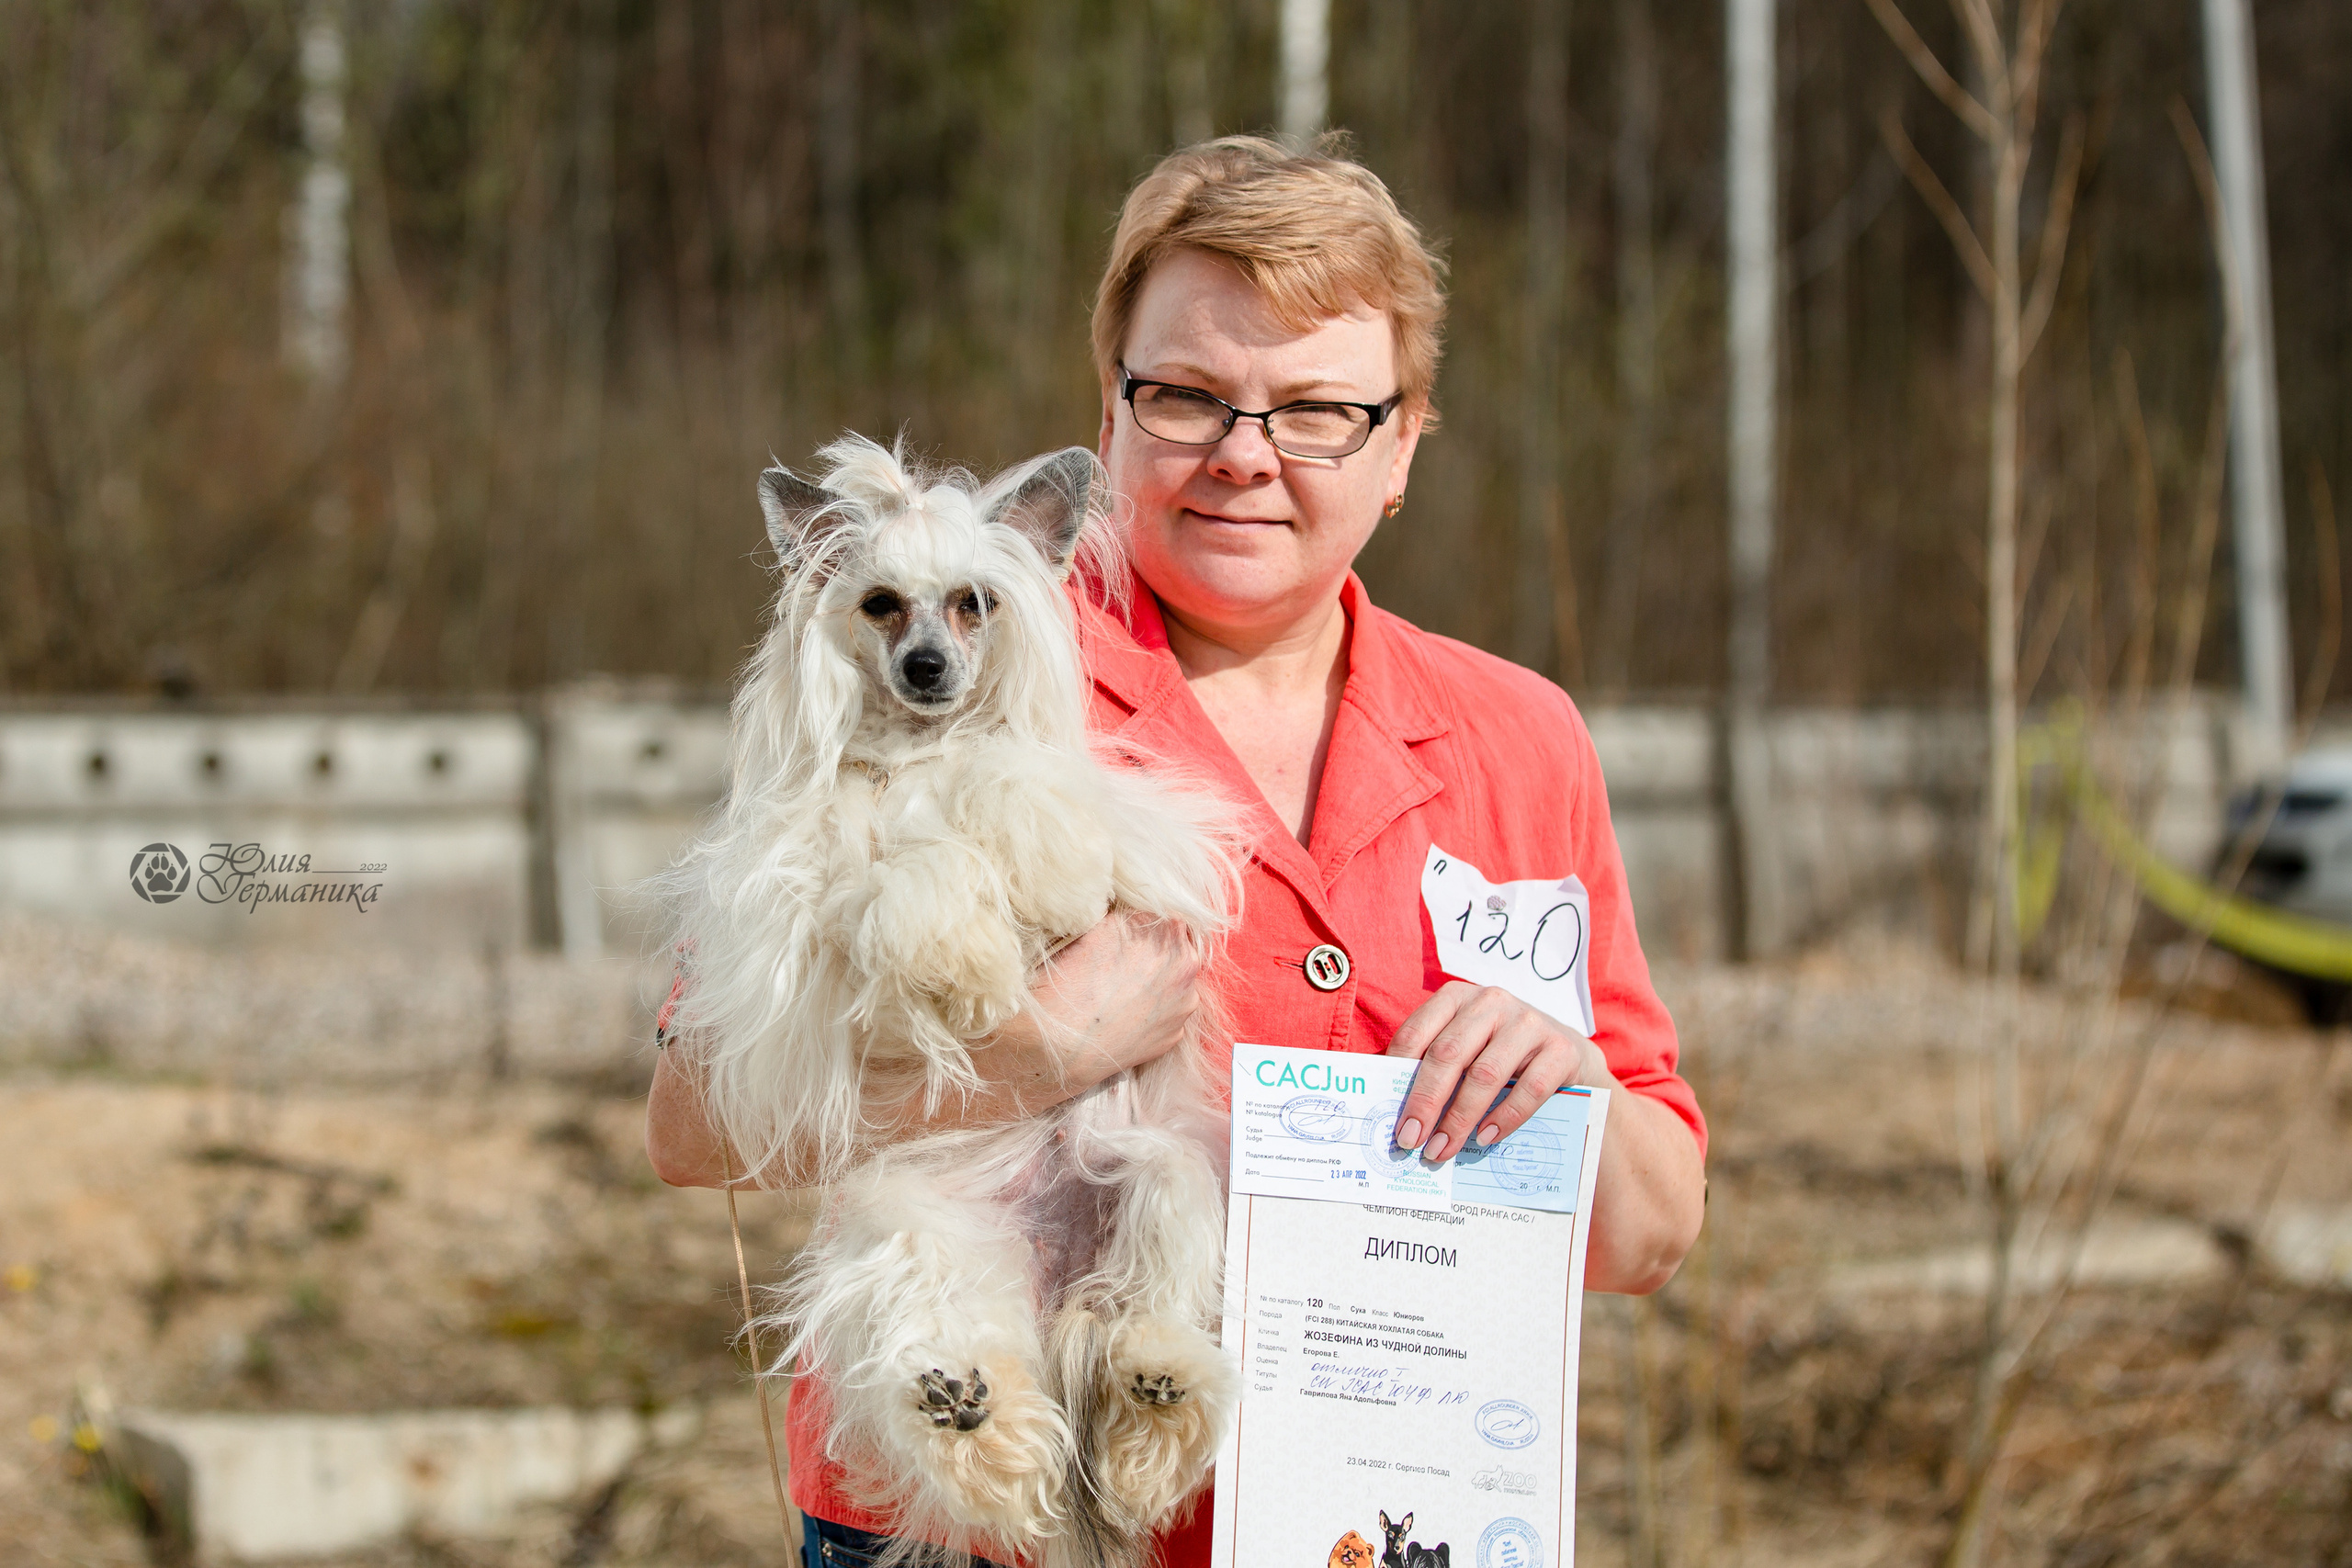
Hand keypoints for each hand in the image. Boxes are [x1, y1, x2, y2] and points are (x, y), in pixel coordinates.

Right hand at [989, 911, 1206, 1096]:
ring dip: (1160, 983)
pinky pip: (1170, 1014)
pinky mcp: (1177, 1033)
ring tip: (1125, 992)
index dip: (1150, 923)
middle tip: (1127, 961)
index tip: (1133, 933)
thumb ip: (1128, 915)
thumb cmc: (1070, 978)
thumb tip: (1135, 911)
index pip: (1170, 913)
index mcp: (1168, 927)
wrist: (1061, 1040)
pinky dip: (1154, 1012)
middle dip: (1158, 952)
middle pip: (1179, 947)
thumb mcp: (1096, 926)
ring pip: (1178, 983)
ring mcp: (1185, 1001)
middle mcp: (1185, 962)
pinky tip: (1128, 1015)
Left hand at [1384, 982, 1601, 1162]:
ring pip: (1485, 1074)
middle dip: (1425, 1103)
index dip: (1399, 1077)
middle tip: (1410, 1140)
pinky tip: (1485, 1138)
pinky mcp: (1560, 1048)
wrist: (1565, 1052)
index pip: (1416, 1033)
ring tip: (1443, 1149)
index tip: (1390, 1117)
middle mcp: (1490, 1002)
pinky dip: (1504, 1118)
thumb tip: (1391, 1109)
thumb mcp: (1464, 1047)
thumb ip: (1432, 1067)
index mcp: (1456, 997)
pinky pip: (1528, 1088)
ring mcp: (1527, 1022)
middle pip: (1448, 1055)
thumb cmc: (1498, 1053)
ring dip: (1459, 1118)